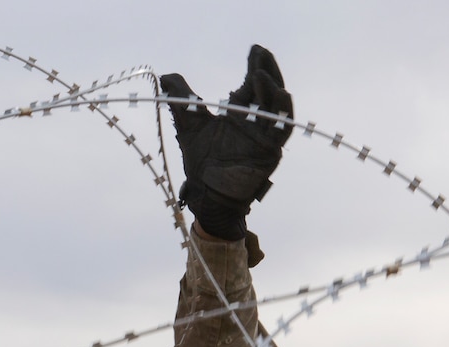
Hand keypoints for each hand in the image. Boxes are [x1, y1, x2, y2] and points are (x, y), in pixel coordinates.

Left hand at [160, 45, 293, 239]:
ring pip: (278, 106)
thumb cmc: (200, 164)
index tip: (254, 49)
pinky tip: (279, 95)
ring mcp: (266, 135)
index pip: (252, 83)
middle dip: (266, 70)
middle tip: (260, 53)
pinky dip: (281, 112)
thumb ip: (181, 100)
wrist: (207, 196)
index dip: (256, 65)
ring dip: (272, 88)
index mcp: (239, 112)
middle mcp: (256, 120)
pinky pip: (283, 128)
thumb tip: (165, 76)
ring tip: (260, 74)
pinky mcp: (272, 151)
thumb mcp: (189, 125)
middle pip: (268, 89)